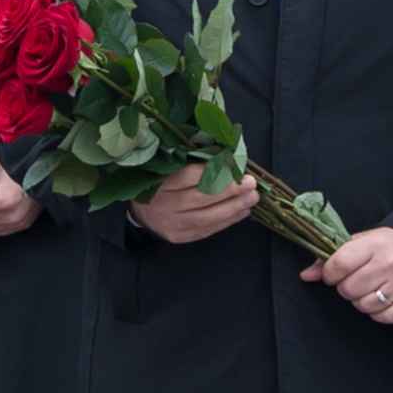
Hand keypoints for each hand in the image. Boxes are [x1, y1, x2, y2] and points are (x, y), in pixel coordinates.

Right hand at [133, 165, 256, 246]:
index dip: (215, 169)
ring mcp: (171, 223)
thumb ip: (190, 161)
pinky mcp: (179, 236)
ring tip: (251, 198)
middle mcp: (163, 204)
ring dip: (233, 207)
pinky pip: (207, 230)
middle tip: (250, 183)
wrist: (140, 212)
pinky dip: (227, 221)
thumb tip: (225, 156)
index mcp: (158, 181)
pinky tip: (242, 212)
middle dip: (230, 190)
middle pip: (201, 197)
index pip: (190, 175)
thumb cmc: (158, 183)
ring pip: (207, 217)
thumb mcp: (166, 167)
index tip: (235, 163)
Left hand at [310, 224, 392, 322]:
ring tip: (371, 289)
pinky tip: (383, 300)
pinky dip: (379, 313)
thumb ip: (333, 258)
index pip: (339, 264)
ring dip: (362, 302)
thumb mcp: (361, 243)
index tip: (333, 275)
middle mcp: (391, 263)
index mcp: (375, 244)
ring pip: (365, 306)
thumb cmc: (388, 247)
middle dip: (347, 288)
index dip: (330, 274)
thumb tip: (306, 275)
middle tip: (357, 281)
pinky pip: (385, 318)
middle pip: (349, 289)